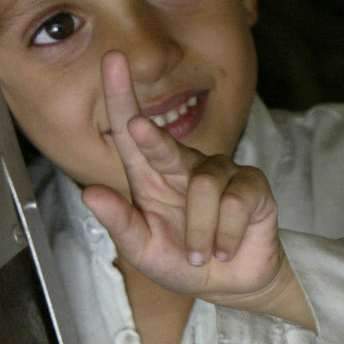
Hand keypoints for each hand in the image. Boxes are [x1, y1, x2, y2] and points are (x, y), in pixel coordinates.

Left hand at [83, 51, 310, 325]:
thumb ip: (120, 224)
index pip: (130, 132)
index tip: (112, 60)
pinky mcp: (252, 186)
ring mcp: (221, 173)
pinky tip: (226, 249)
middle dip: (153, 136)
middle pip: (166, 142)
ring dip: (200, 230)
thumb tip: (90, 194)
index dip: (121, 95)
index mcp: (150, 177)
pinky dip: (226, 232)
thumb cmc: (184, 263)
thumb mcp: (144, 251)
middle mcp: (183, 167)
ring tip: (202, 256)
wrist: (233, 283)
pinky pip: (236, 200)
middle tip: (139, 128)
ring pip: (203, 186)